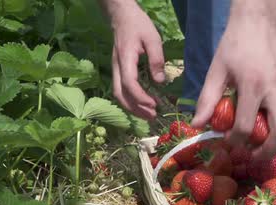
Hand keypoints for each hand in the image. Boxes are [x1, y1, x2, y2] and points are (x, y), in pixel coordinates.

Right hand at [103, 0, 164, 118]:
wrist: (122, 16)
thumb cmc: (138, 25)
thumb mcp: (153, 39)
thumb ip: (156, 60)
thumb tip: (160, 81)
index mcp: (125, 59)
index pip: (129, 83)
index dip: (140, 97)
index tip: (154, 105)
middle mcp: (117, 67)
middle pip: (120, 94)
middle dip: (135, 108)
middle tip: (152, 116)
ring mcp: (115, 70)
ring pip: (118, 94)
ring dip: (132, 108)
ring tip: (149, 115)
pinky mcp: (118, 71)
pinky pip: (121, 90)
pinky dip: (131, 101)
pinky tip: (143, 105)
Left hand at [191, 0, 275, 160]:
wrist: (258, 21)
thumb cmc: (234, 45)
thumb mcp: (216, 71)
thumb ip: (207, 100)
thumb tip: (197, 125)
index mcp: (253, 85)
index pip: (245, 125)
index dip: (235, 141)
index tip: (226, 143)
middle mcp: (275, 89)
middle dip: (267, 151)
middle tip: (252, 157)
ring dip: (275, 141)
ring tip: (258, 146)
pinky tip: (263, 126)